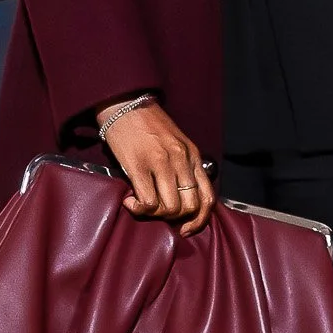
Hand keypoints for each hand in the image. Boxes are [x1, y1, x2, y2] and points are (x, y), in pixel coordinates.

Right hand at [97, 99, 216, 237]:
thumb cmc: (148, 125)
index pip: (207, 196)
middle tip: (158, 213)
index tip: (186, 228)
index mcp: (192, 155)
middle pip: (189, 206)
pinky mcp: (139, 166)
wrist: (125, 104)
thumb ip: (184, 165)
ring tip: (142, 205)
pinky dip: (139, 208)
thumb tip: (184, 195)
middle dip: (174, 218)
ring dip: (155, 214)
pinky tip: (130, 201)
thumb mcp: (176, 142)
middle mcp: (181, 160)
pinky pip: (148, 202)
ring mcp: (161, 163)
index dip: (199, 220)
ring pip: (170, 208)